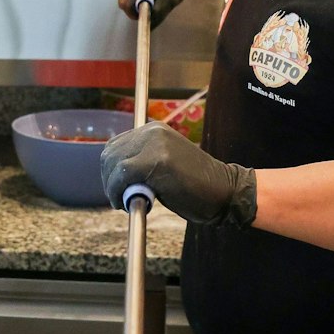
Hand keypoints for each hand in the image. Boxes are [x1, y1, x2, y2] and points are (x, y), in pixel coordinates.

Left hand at [99, 122, 257, 227]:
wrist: (224, 191)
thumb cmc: (196, 184)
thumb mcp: (165, 161)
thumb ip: (143, 159)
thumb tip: (115, 172)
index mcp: (154, 130)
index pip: (116, 145)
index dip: (111, 169)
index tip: (116, 187)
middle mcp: (153, 132)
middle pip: (111, 154)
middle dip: (109, 179)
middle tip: (119, 198)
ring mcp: (155, 145)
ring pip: (115, 166)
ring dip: (113, 187)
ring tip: (126, 201)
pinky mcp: (157, 162)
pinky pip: (123, 177)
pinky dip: (118, 192)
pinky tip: (127, 203)